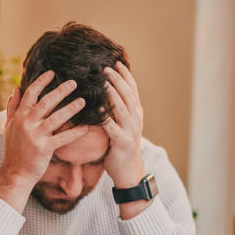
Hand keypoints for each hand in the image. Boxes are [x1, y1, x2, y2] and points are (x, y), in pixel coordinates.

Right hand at [0, 71, 87, 211]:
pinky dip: (75, 133)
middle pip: (45, 102)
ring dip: (71, 109)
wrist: (15, 173)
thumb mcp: (9, 127)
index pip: (30, 94)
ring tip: (83, 101)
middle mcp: (26, 124)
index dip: (41, 82)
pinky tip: (86, 127)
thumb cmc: (14, 149)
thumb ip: (12, 108)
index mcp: (19, 117)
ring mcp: (35, 136)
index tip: (52, 73)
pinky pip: (62, 138)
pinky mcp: (44, 149)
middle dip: (61, 91)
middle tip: (74, 83)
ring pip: (56, 118)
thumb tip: (15, 89)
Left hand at [102, 61, 144, 188]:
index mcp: (136, 113)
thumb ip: (117, 112)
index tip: (117, 62)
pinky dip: (106, 117)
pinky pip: (112, 127)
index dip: (125, 75)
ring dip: (113, 93)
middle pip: (128, 94)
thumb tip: (105, 96)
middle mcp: (136, 119)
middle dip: (118, 79)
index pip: (132, 89)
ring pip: (122, 107)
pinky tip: (98, 109)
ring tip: (104, 82)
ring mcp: (130, 130)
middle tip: (106, 67)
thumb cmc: (120, 149)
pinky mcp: (122, 142)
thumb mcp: (122, 127)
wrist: (129, 172)